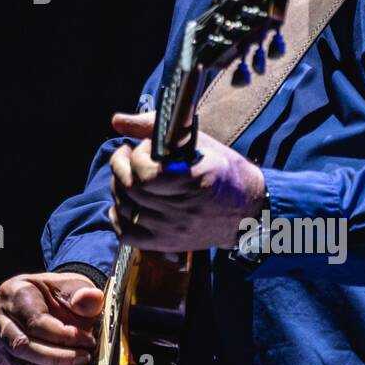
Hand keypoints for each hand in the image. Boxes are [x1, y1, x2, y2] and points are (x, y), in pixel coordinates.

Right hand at [0, 271, 102, 364]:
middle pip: (23, 346)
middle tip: (87, 358)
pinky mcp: (7, 360)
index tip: (88, 339)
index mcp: (15, 292)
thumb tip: (93, 298)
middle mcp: (0, 318)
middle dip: (59, 357)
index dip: (63, 335)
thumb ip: (83, 294)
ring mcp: (0, 341)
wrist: (49, 300)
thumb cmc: (58, 292)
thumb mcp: (73, 285)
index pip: (35, 321)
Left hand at [108, 111, 265, 251]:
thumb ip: (154, 127)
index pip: (145, 173)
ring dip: (119, 186)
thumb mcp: (198, 142)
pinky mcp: (166, 243)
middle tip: (127, 155)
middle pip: (131, 189)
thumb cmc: (223, 170)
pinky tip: (127, 202)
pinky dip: (118, 216)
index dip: (137, 156)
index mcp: (194, 181)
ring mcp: (172, 230)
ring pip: (125, 208)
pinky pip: (126, 234)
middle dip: (121, 166)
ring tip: (129, 175)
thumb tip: (117, 121)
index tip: (145, 146)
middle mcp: (182, 210)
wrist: (247, 210)